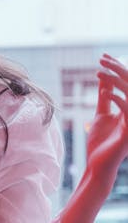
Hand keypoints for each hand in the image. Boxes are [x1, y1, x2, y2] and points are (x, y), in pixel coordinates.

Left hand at [86, 53, 127, 184]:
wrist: (97, 165)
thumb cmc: (100, 143)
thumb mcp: (102, 115)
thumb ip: (105, 98)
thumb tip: (105, 80)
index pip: (127, 83)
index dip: (117, 68)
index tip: (103, 57)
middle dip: (118, 69)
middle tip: (102, 59)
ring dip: (116, 81)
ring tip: (100, 73)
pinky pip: (127, 110)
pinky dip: (117, 99)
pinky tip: (105, 92)